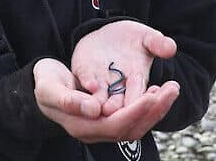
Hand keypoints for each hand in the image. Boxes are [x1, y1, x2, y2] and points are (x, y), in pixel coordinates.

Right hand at [33, 58, 178, 142]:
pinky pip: (132, 117)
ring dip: (156, 109)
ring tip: (170, 88)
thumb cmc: (44, 84)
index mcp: (82, 126)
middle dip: (155, 110)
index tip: (153, 95)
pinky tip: (155, 90)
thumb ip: (69, 99)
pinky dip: (147, 106)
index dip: (136, 112)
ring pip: (136, 125)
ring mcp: (103, 127)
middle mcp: (95, 131)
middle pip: (132, 128)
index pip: (116, 125)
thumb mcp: (50, 88)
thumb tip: (94, 109)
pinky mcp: (108, 118)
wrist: (42, 85)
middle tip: (173, 88)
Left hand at [71, 21, 177, 115]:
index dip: (146, 98)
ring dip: (101, 103)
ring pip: (101, 97)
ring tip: (105, 107)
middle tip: (123, 110)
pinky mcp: (84, 72)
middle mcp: (118, 86)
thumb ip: (157, 43)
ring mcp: (100, 81)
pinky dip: (88, 82)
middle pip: (121, 102)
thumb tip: (171, 48)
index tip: (150, 100)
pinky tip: (91, 85)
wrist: (108, 33)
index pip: (141, 93)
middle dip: (122, 107)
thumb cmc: (132, 39)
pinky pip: (85, 80)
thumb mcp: (146, 38)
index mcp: (137, 79)